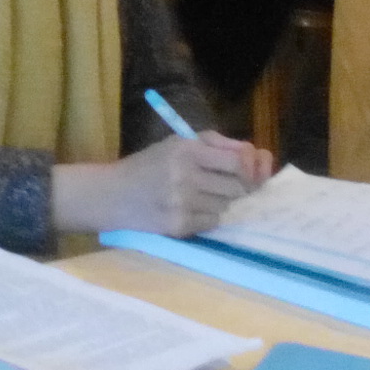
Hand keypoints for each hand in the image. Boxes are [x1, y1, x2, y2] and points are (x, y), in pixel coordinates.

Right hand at [53, 132, 272, 237]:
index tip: (246, 169)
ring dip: (219, 202)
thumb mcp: (178, 143)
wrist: (112, 195)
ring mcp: (182, 203)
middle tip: (221, 184)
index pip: (238, 162)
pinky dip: (207, 217)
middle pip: (238, 187)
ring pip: (226, 206)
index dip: (248, 167)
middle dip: (235, 187)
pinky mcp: (179, 225)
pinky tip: (188, 210)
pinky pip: (212, 223)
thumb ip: (217, 144)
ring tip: (198, 196)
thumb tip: (257, 156)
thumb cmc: (149, 165)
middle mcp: (185, 175)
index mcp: (186, 150)